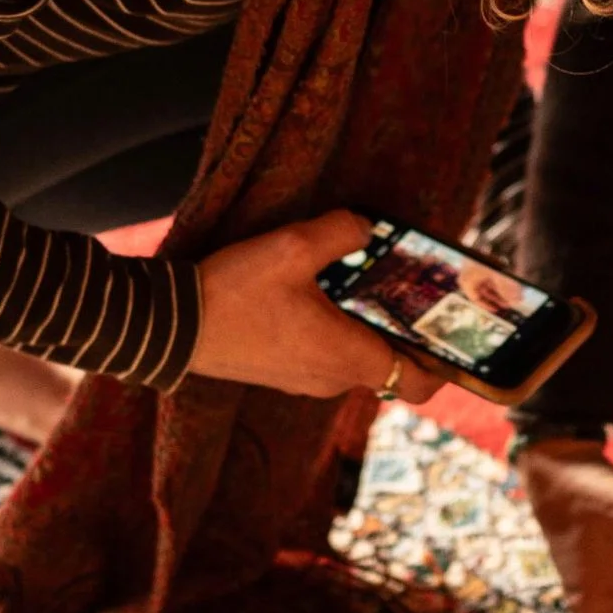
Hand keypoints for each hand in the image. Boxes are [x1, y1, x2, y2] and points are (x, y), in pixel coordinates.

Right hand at [187, 208, 436, 401]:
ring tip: (357, 284)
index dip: (440, 363)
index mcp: (347, 357)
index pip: (417, 382)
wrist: (167, 326)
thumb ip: (341, 232)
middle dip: (399, 331)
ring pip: (353, 360)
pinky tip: (316, 295)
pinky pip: (323, 358)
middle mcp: (331, 379)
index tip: (444, 332)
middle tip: (402, 289)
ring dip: (362, 329)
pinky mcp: (278, 373)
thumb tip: (366, 229)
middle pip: (388, 365)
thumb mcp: (292, 247)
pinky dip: (332, 333)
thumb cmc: (234, 292)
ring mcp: (303, 381)